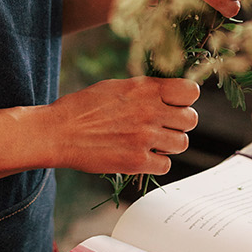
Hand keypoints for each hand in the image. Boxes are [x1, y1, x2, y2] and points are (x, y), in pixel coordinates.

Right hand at [47, 77, 199, 176]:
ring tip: (151, 141)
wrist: (60, 132)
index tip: (177, 103)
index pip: (190, 91)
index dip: (186, 98)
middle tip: (164, 125)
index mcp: (145, 88)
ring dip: (170, 143)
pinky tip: (141, 155)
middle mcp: (149, 111)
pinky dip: (156, 162)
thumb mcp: (117, 86)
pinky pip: (165, 165)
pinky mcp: (136, 161)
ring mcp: (144, 137)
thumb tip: (168, 96)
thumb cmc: (84, 106)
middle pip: (190, 119)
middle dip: (179, 122)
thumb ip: (145, 90)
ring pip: (182, 143)